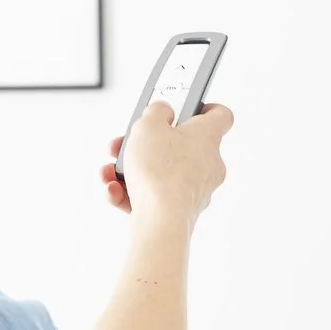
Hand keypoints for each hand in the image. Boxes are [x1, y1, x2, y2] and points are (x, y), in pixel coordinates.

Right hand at [99, 101, 230, 220]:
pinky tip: (114, 192)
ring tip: (110, 172)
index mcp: (208, 136)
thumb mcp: (148, 125)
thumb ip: (156, 111)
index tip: (187, 107)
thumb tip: (162, 113)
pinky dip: (131, 193)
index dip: (204, 107)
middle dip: (146, 144)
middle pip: (178, 146)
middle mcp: (208, 163)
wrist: (162, 222)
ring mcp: (196, 189)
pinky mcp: (181, 211)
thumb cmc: (160, 171)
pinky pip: (153, 196)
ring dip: (131, 170)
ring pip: (160, 173)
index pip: (220, 116)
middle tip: (124, 143)